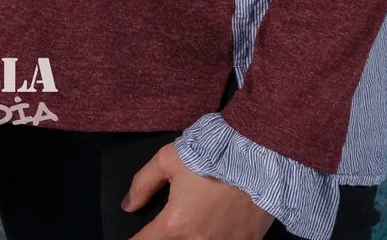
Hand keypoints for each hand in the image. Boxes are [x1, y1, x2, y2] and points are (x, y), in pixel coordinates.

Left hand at [122, 143, 275, 239]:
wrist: (258, 153)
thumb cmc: (210, 154)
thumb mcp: (168, 159)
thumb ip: (143, 184)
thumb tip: (128, 206)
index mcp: (175, 223)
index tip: (133, 239)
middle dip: (167, 239)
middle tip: (171, 226)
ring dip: (192, 239)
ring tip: (193, 227)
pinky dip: (220, 239)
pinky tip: (219, 230)